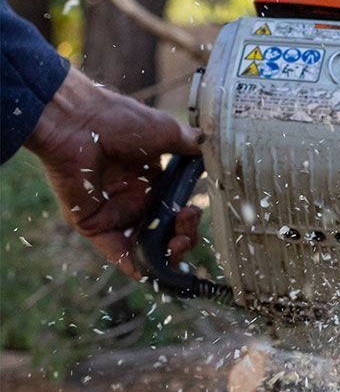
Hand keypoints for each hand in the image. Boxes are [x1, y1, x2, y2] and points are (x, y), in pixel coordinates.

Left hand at [25, 68, 202, 278]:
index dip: (188, 219)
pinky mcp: (93, 225)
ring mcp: (114, 214)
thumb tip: (208, 147)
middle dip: (182, 238)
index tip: (194, 211)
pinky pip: (117, 253)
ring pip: (146, 247)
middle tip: (186, 227)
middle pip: (164, 234)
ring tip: (177, 245)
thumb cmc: (119, 120)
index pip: (175, 211)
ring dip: (166, 254)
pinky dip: (135, 266)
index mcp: (150, 181)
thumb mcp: (165, 131)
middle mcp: (133, 200)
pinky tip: (153, 271)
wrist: (79, 120)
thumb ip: (188, 145)